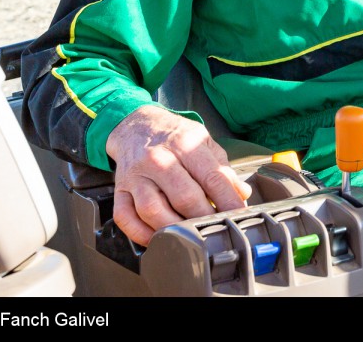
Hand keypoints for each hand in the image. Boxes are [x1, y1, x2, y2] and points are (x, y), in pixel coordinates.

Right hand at [105, 104, 252, 245]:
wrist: (137, 125)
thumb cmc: (175, 136)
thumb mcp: (204, 141)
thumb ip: (223, 168)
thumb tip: (241, 194)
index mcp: (185, 144)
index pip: (212, 178)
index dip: (228, 201)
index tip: (237, 215)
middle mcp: (158, 159)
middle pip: (184, 198)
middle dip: (204, 217)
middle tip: (215, 227)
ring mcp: (136, 176)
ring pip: (153, 211)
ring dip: (174, 229)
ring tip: (189, 234)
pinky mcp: (120, 189)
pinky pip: (126, 218)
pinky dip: (140, 233)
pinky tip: (158, 238)